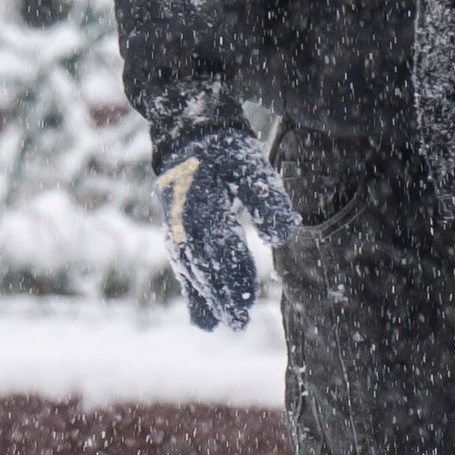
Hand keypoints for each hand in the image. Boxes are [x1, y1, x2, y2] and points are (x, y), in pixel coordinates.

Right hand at [154, 126, 297, 331]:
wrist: (189, 130)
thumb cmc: (226, 150)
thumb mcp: (250, 167)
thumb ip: (267, 202)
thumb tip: (282, 237)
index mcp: (207, 212)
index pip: (224, 256)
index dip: (235, 283)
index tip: (244, 308)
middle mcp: (186, 224)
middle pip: (205, 269)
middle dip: (220, 298)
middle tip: (236, 325)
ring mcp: (175, 226)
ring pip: (190, 268)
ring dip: (203, 295)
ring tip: (211, 324)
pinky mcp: (173, 226)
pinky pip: (181, 261)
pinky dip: (188, 282)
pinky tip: (194, 300)